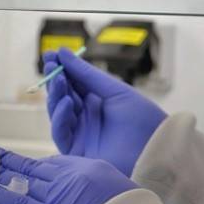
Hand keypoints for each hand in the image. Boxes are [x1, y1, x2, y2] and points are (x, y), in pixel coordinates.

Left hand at [0, 142, 137, 203]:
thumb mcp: (117, 186)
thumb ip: (96, 183)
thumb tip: (85, 191)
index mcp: (85, 166)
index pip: (54, 162)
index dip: (38, 164)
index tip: (26, 166)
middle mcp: (65, 177)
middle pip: (29, 166)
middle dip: (5, 158)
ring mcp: (53, 196)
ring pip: (18, 180)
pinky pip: (14, 202)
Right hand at [42, 48, 166, 177]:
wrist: (154, 147)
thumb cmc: (142, 118)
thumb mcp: (115, 91)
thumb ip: (87, 74)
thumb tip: (63, 52)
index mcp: (96, 101)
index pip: (72, 83)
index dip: (61, 68)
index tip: (51, 53)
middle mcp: (85, 117)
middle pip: (62, 96)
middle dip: (55, 79)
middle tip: (49, 63)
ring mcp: (79, 134)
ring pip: (58, 113)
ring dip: (56, 95)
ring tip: (59, 79)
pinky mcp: (76, 151)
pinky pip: (61, 132)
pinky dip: (61, 117)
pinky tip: (67, 102)